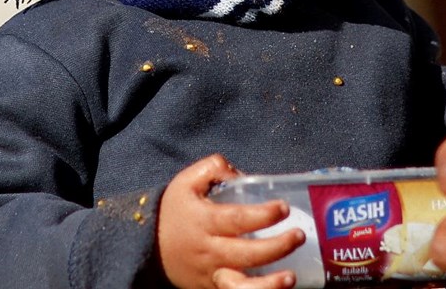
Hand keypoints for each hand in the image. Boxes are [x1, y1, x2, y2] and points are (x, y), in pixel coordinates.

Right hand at [158, 154, 304, 288]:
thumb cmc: (173, 211)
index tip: (283, 207)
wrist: (146, 246)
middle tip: (299, 236)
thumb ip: (213, 168)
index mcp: (204, 222)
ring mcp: (211, 274)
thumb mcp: (186, 182)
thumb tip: (239, 172)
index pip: (237, 220)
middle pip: (245, 254)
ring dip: (268, 285)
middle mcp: (208, 251)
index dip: (263, 215)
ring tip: (291, 277)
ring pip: (239, 287)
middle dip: (277, 247)